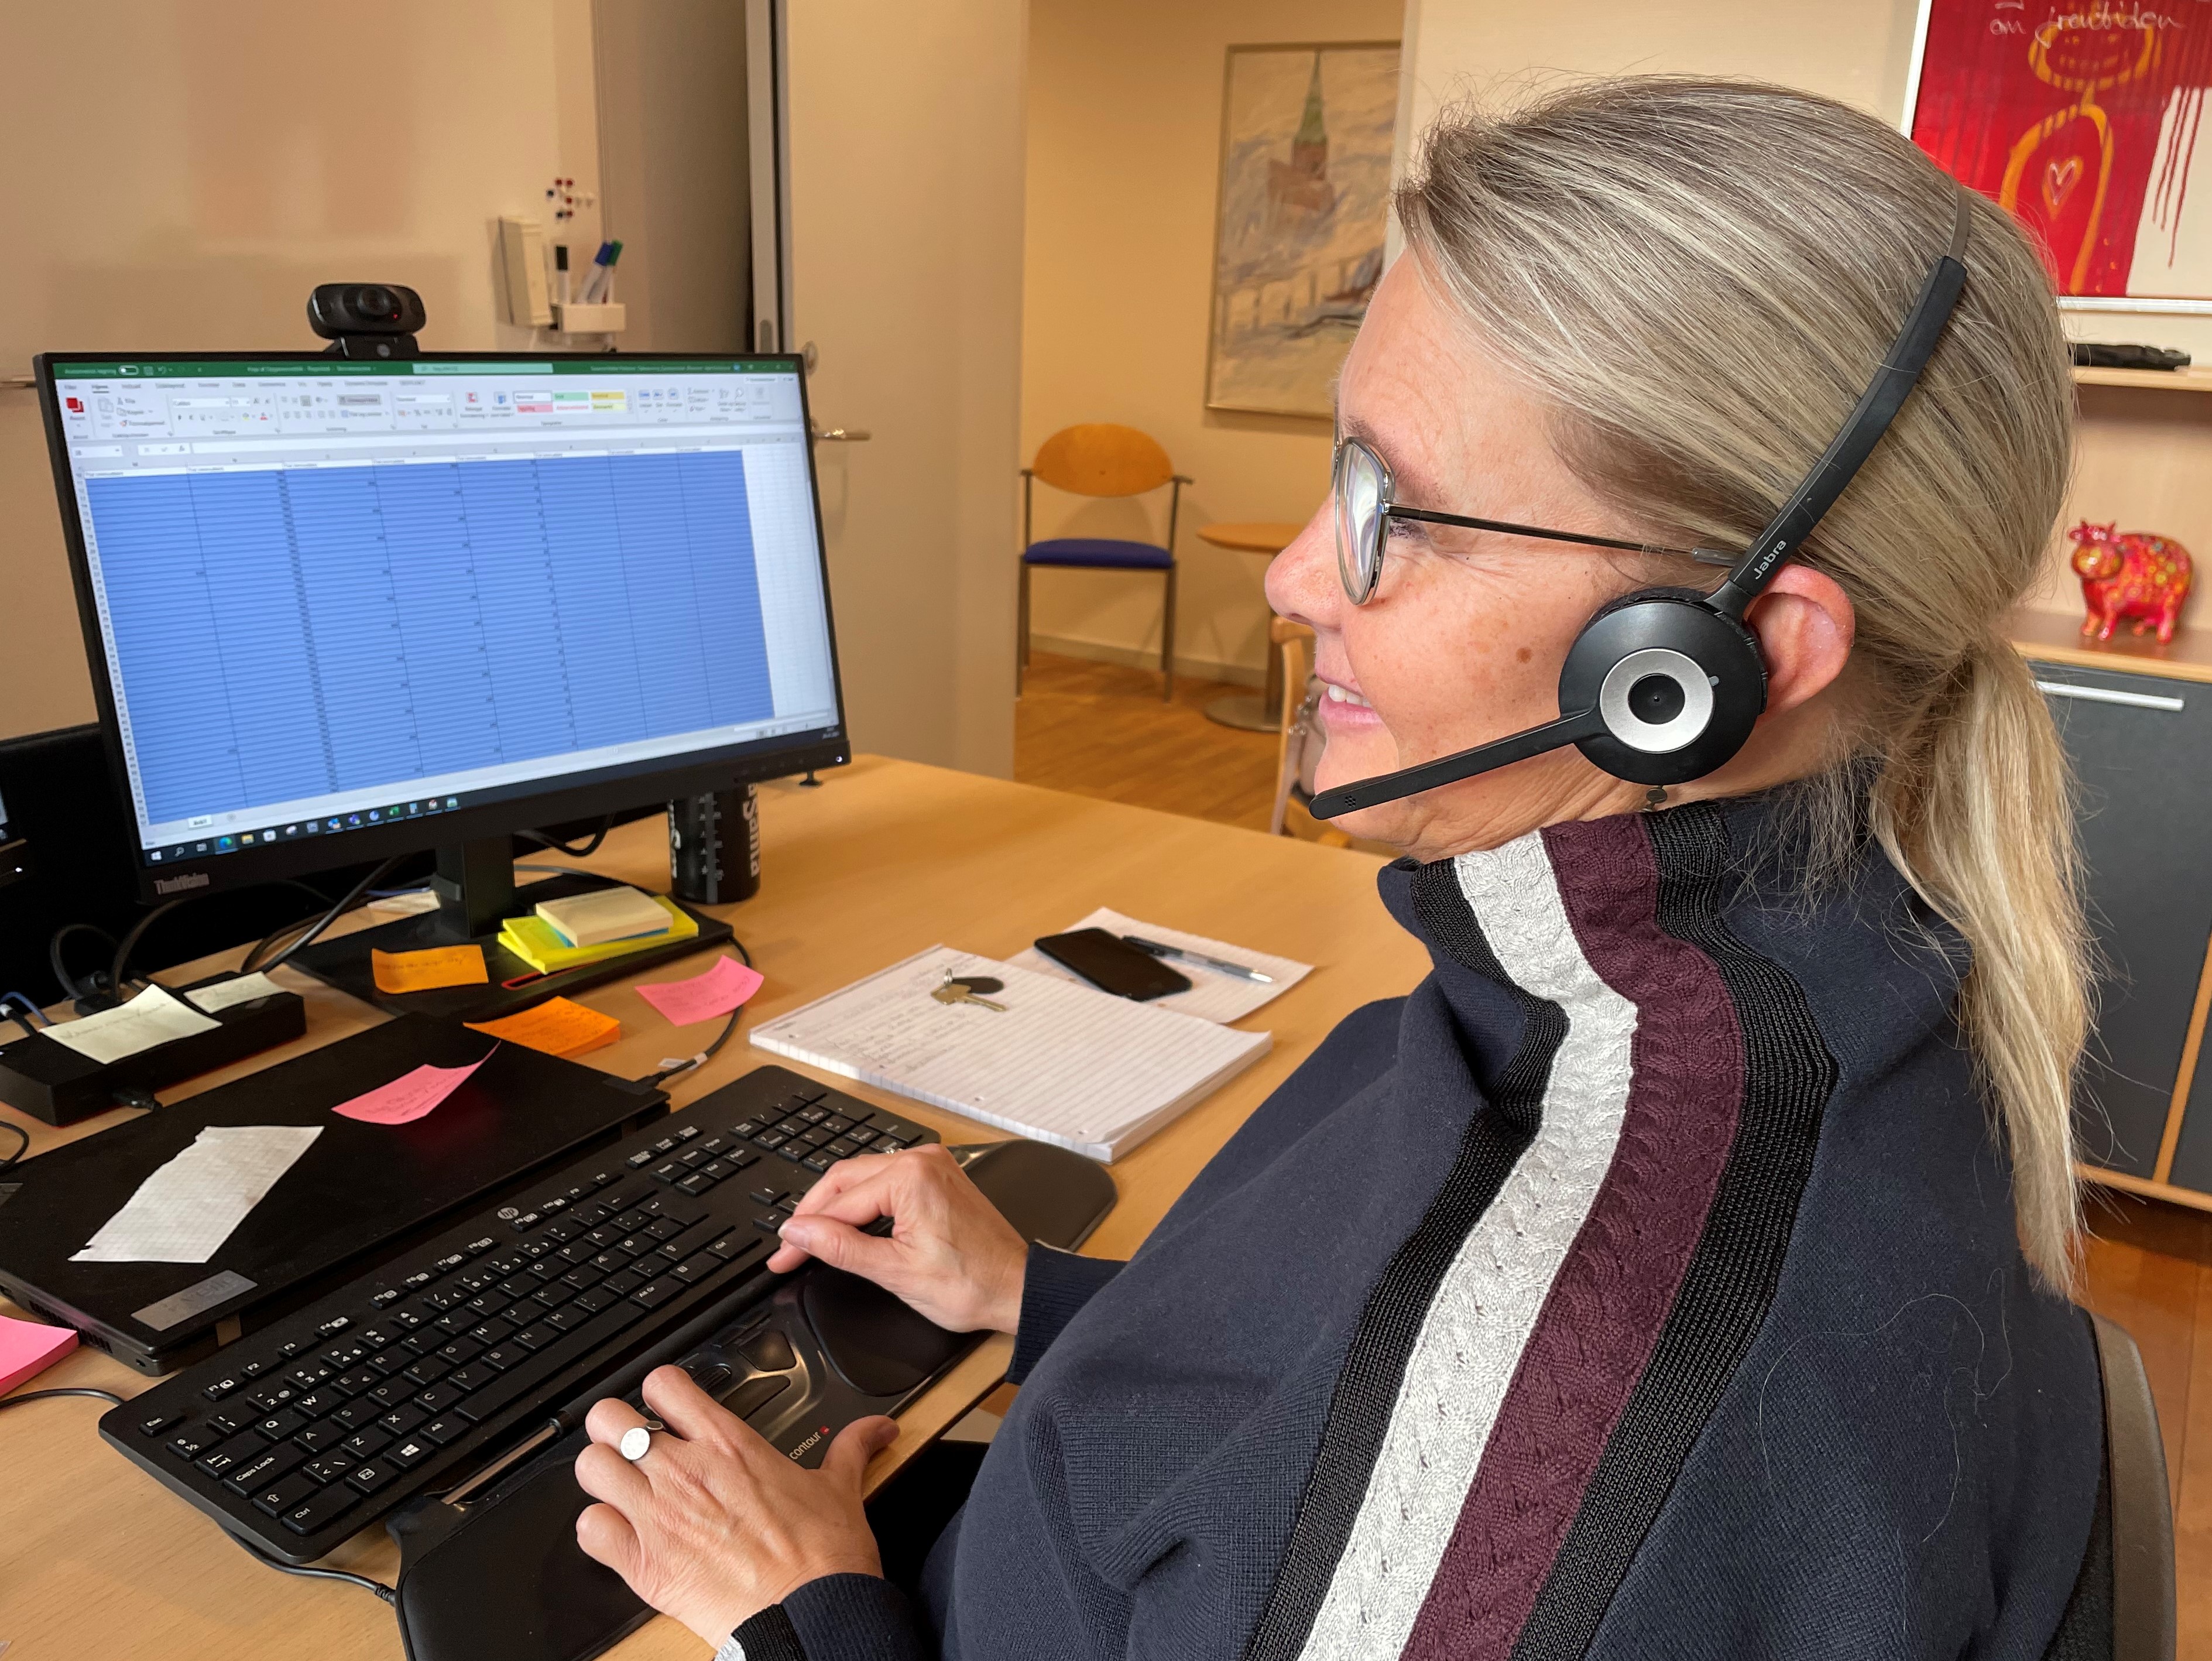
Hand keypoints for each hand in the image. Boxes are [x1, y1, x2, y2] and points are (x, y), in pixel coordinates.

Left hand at [573, 1364, 897, 1643]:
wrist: (811, 1615)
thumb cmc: (824, 1556)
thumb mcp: (840, 1489)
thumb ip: (852, 1448)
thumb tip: (878, 1428)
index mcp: (729, 1445)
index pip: (664, 1384)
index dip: (658, 1393)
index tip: (666, 1409)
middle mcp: (685, 1472)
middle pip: (609, 1420)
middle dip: (614, 1430)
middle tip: (632, 1449)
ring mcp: (658, 1516)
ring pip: (590, 1469)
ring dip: (602, 1478)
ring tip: (623, 1491)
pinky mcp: (643, 1565)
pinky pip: (589, 1531)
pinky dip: (598, 1531)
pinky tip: (620, 1536)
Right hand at [767, 1144, 1027, 1333]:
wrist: (1016, 1289)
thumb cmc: (971, 1285)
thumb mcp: (894, 1272)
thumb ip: (840, 1248)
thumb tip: (800, 1234)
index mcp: (911, 1177)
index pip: (839, 1204)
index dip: (804, 1234)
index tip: (781, 1255)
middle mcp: (922, 1160)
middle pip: (845, 1180)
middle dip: (813, 1215)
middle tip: (789, 1248)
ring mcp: (933, 1165)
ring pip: (864, 1178)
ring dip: (836, 1207)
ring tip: (810, 1238)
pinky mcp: (938, 1176)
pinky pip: (886, 1181)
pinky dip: (862, 1202)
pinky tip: (847, 1223)